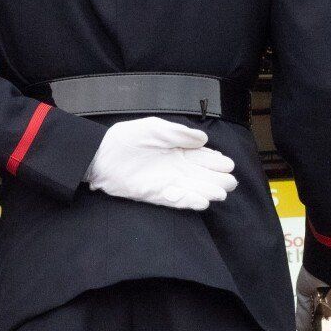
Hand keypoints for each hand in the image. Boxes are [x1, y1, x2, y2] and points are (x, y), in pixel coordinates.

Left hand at [85, 117, 237, 210]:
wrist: (101, 154)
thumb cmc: (127, 138)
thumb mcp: (155, 128)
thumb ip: (179, 133)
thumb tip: (204, 139)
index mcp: (180, 151)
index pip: (205, 158)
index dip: (217, 162)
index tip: (227, 165)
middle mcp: (177, 168)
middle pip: (204, 176)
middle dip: (219, 179)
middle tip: (229, 182)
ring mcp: (167, 182)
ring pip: (194, 190)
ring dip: (208, 192)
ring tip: (219, 193)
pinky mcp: (155, 194)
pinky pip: (176, 200)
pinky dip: (189, 201)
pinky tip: (202, 201)